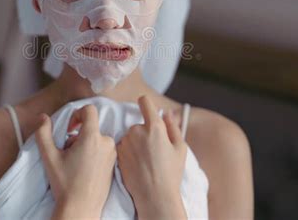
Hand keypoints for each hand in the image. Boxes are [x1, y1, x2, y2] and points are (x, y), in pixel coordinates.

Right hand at [34, 104, 115, 217]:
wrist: (81, 208)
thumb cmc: (65, 183)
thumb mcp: (49, 157)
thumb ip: (43, 133)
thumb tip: (43, 117)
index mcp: (92, 137)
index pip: (89, 110)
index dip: (77, 115)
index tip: (69, 129)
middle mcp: (106, 142)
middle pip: (91, 127)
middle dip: (78, 136)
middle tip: (68, 153)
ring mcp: (112, 153)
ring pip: (97, 138)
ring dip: (85, 144)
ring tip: (76, 162)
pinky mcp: (115, 162)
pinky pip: (103, 149)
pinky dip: (93, 153)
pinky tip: (85, 168)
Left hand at [116, 96, 186, 216]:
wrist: (154, 196)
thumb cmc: (171, 173)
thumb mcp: (180, 148)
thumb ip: (172, 126)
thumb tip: (166, 112)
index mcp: (154, 127)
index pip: (145, 102)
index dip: (146, 103)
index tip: (145, 106)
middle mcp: (136, 131)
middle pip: (137, 124)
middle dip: (143, 132)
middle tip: (152, 150)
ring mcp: (125, 142)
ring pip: (129, 136)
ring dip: (134, 143)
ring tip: (145, 160)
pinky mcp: (117, 153)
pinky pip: (122, 147)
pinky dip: (127, 152)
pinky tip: (136, 164)